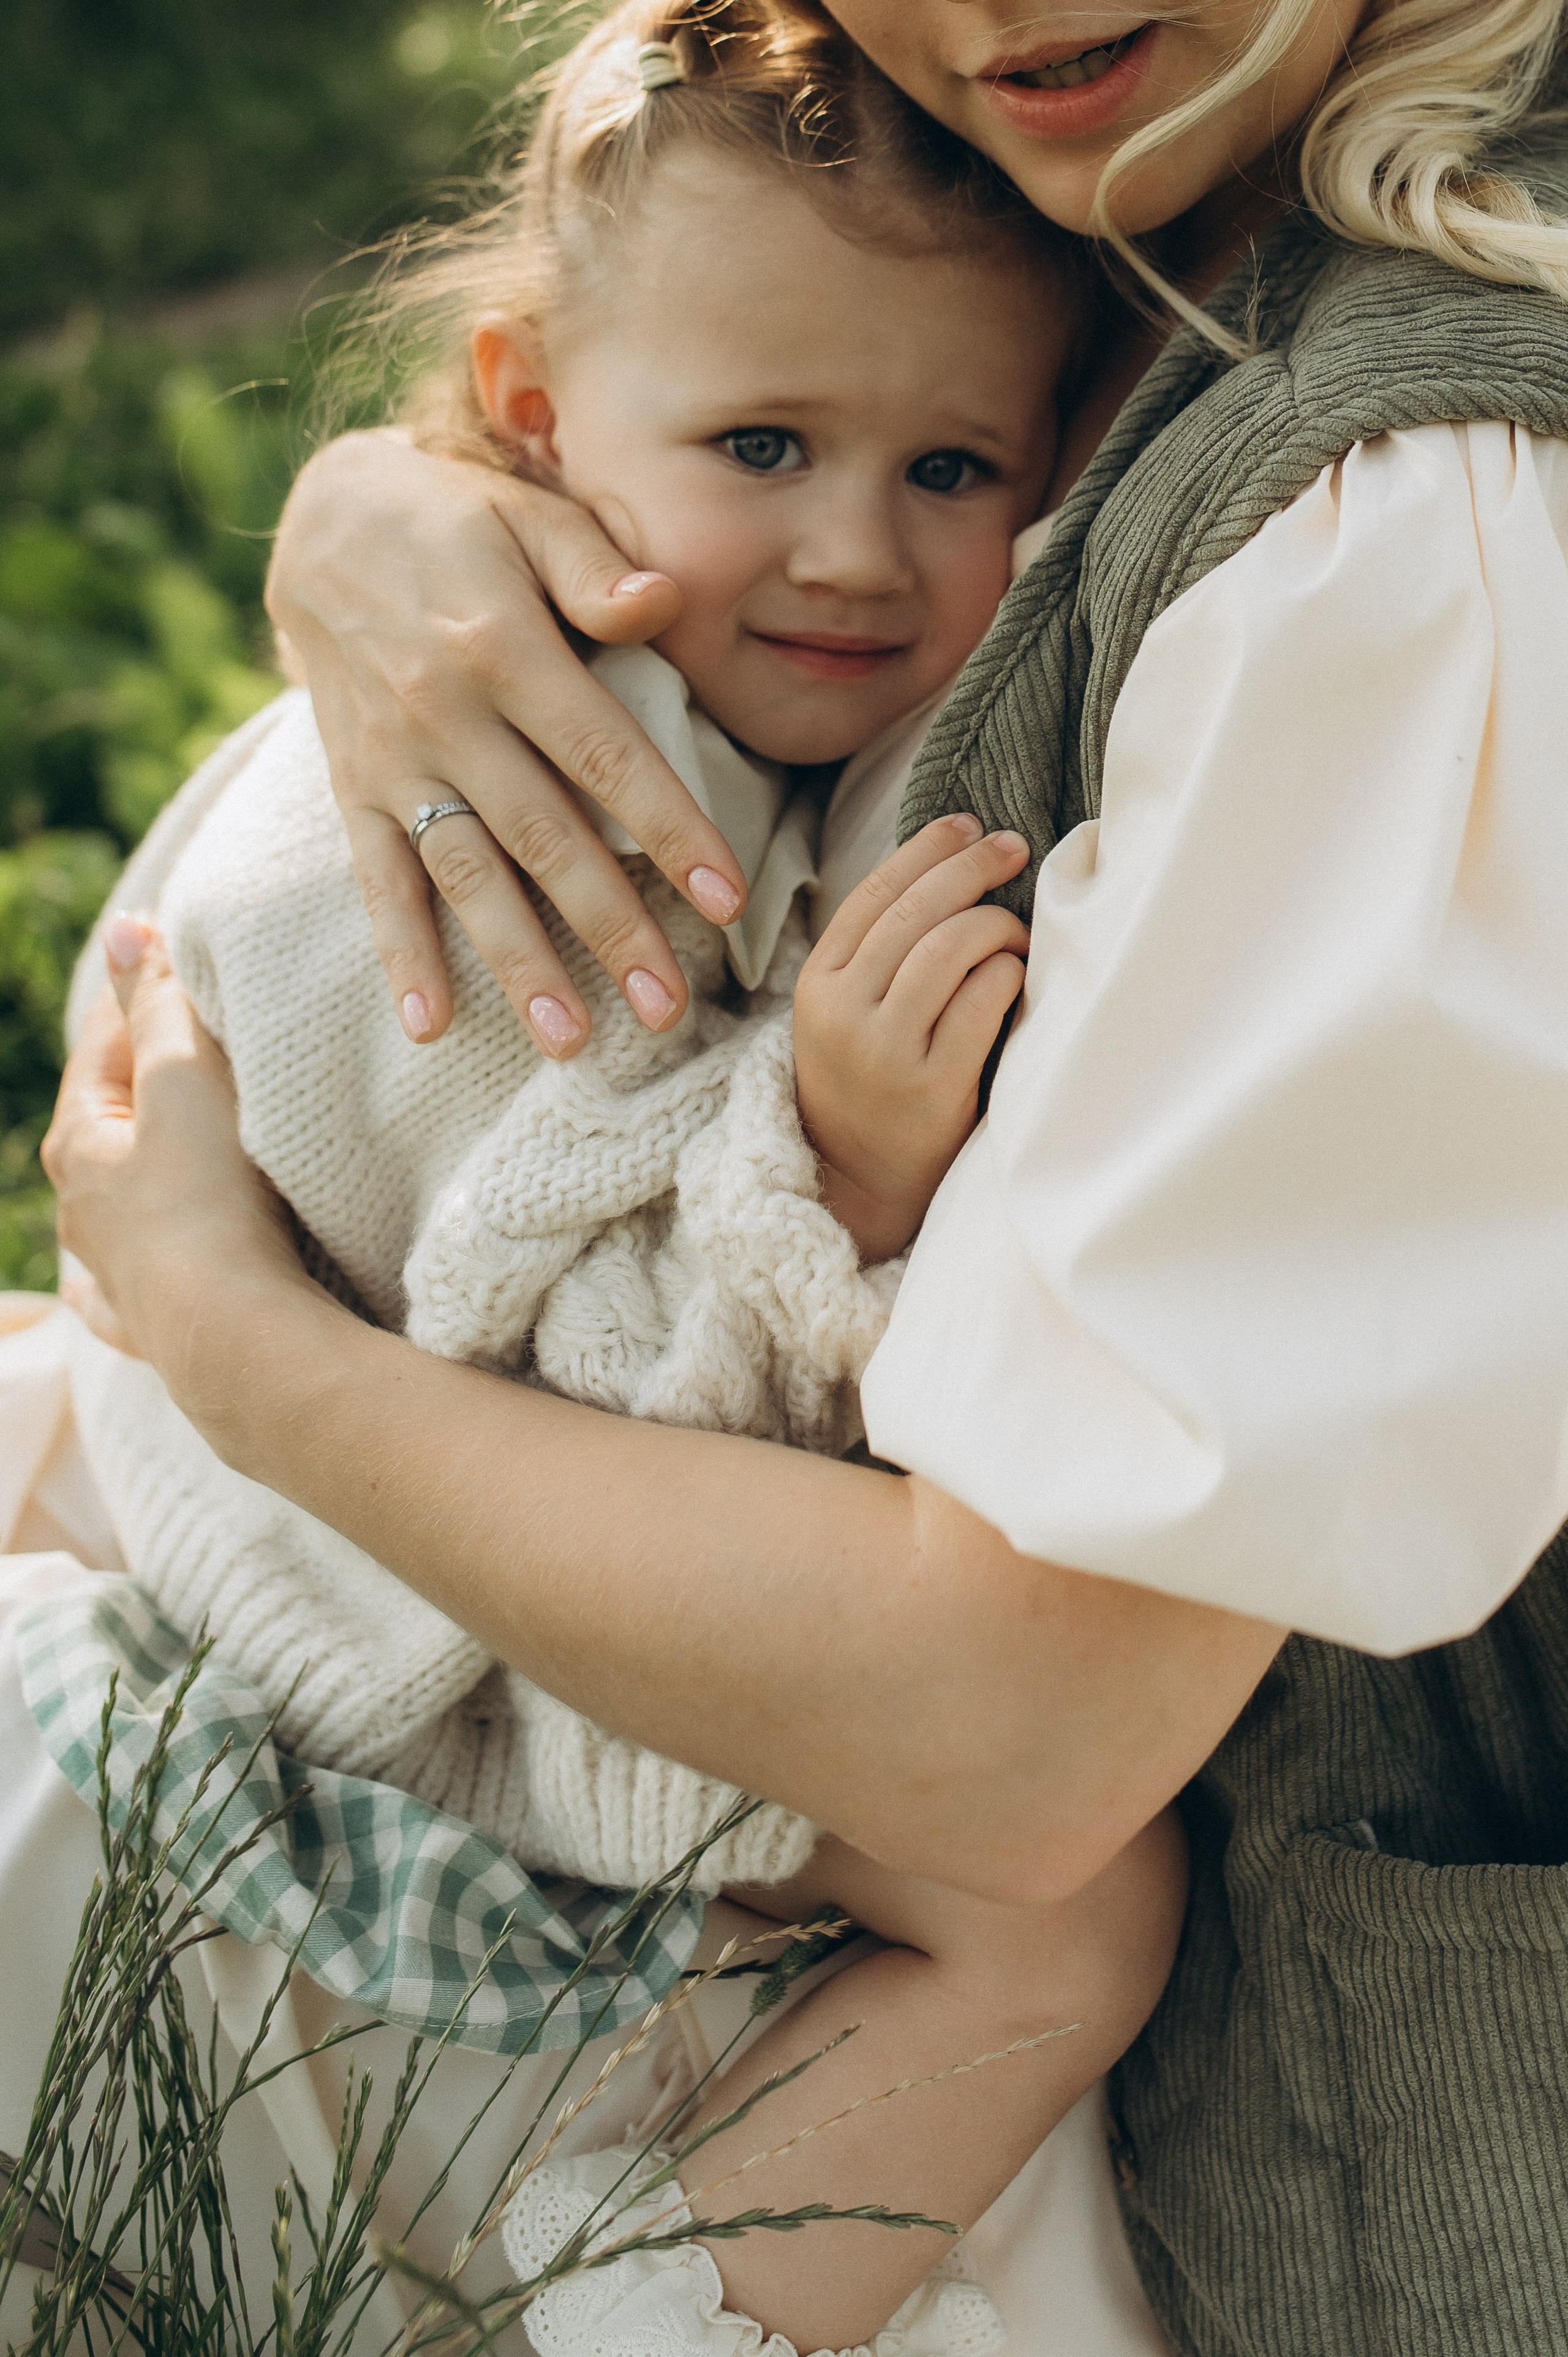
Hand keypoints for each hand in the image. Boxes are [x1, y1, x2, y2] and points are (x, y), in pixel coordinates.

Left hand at [41, 915, 305, 1394]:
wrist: (236, 1336)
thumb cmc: (211, 1201)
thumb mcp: (187, 1080)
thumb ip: (159, 1004)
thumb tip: (123, 930)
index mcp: (81, 1143)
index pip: (108, 1044)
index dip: (140, 993)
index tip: (168, 953)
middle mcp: (83, 1210)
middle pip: (110, 1122)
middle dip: (141, 1083)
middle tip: (184, 1046)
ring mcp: (113, 1272)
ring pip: (106, 1209)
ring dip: (126, 1178)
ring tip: (149, 1158)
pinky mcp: (149, 1325)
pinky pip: (112, 1295)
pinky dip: (103, 1281)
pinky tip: (85, 1289)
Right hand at [265, 430, 750, 1057]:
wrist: (323, 521)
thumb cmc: (460, 522)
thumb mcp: (530, 515)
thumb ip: (596, 565)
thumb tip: (665, 602)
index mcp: (505, 649)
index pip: (605, 755)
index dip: (669, 829)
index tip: (726, 900)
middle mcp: (447, 716)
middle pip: (545, 839)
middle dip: (610, 930)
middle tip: (668, 1009)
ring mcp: (395, 761)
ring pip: (466, 877)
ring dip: (517, 963)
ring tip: (569, 1041)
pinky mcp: (353, 787)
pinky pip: (377, 879)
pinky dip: (401, 953)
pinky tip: (431, 1024)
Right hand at [792, 818, 1030, 1263]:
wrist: (857, 1185)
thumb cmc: (867, 1086)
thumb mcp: (844, 1014)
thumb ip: (878, 953)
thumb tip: (950, 866)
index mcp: (819, 985)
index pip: (874, 894)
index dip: (926, 850)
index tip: (969, 824)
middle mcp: (845, 1013)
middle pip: (916, 912)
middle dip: (971, 868)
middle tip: (1012, 850)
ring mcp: (887, 1052)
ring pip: (950, 949)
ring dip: (996, 925)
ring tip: (1017, 931)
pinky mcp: (932, 1088)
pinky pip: (982, 1004)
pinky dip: (1008, 976)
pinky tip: (1017, 976)